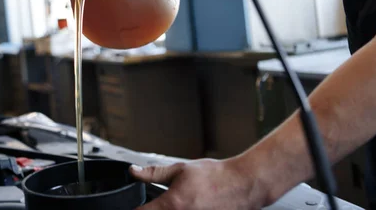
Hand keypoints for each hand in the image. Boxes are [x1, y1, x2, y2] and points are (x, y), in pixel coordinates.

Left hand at [130, 159, 265, 209]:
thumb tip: (133, 172)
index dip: (134, 208)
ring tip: (175, 203)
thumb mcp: (180, 169)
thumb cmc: (215, 177)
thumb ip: (153, 173)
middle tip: (154, 204)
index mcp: (171, 205)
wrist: (243, 185)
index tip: (132, 205)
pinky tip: (186, 206)